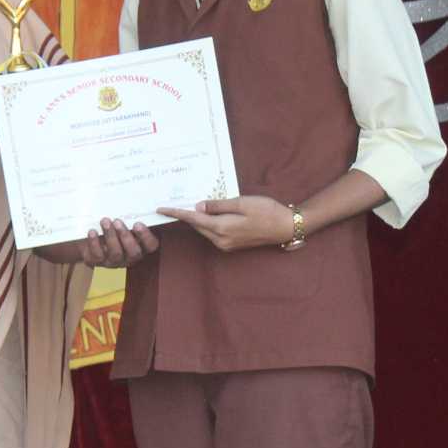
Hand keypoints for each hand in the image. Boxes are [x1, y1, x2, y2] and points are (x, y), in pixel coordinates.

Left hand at [75, 218, 159, 267]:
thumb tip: (134, 199)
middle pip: (134, 252)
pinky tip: (92, 231)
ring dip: (111, 236)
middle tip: (117, 221)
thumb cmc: (112, 225)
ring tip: (105, 221)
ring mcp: (114, 261)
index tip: (137, 223)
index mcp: (141, 246)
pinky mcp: (98, 262)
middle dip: (126, 236)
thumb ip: (131, 216)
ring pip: (116, 253)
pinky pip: (98, 256)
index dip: (146, 237)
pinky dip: (95, 243)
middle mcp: (129, 257)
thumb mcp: (123, 221)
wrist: (89, 236)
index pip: (151, 246)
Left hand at [157, 196, 297, 253]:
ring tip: (185, 207)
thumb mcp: (241, 202)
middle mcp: (221, 240)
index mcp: (222, 228)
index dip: (176, 213)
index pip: (193, 219)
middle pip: (197, 225)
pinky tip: (206, 214)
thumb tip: (198, 207)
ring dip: (195, 220)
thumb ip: (218, 205)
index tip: (161, 209)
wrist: (286, 227)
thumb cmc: (266, 211)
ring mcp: (226, 244)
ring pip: (204, 229)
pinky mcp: (232, 244)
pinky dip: (206, 223)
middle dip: (184, 216)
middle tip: (170, 204)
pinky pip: (213, 233)